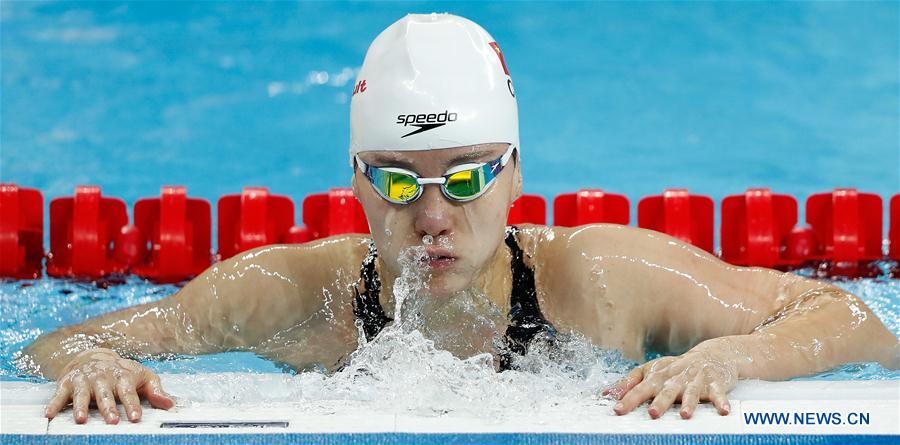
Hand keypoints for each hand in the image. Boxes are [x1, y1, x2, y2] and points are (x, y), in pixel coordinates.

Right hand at [44, 348, 173, 423]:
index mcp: (123, 376)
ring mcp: (85, 379)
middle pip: (106, 394)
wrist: (93, 356)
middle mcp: (103, 377)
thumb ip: (155, 390)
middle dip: (108, 407)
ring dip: (82, 407)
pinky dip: (54, 404)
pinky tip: (50, 415)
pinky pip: (60, 394)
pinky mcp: (67, 382)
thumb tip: (170, 404)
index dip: (133, 405)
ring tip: (82, 420)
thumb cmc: (122, 372)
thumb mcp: (142, 377)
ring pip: (83, 394)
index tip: (136, 418)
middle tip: (112, 421)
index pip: (129, 392)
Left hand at [601, 344, 737, 418]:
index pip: (640, 386)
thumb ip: (630, 383)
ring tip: (685, 415)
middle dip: (659, 402)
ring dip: (688, 403)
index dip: (629, 397)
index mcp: (658, 374)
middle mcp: (675, 377)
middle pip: (665, 390)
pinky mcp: (715, 383)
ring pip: (691, 392)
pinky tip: (723, 411)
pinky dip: (721, 401)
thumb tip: (606, 393)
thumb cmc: (676, 368)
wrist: (712, 355)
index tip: (617, 409)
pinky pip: (718, 393)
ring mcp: (695, 380)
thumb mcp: (652, 372)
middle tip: (652, 413)